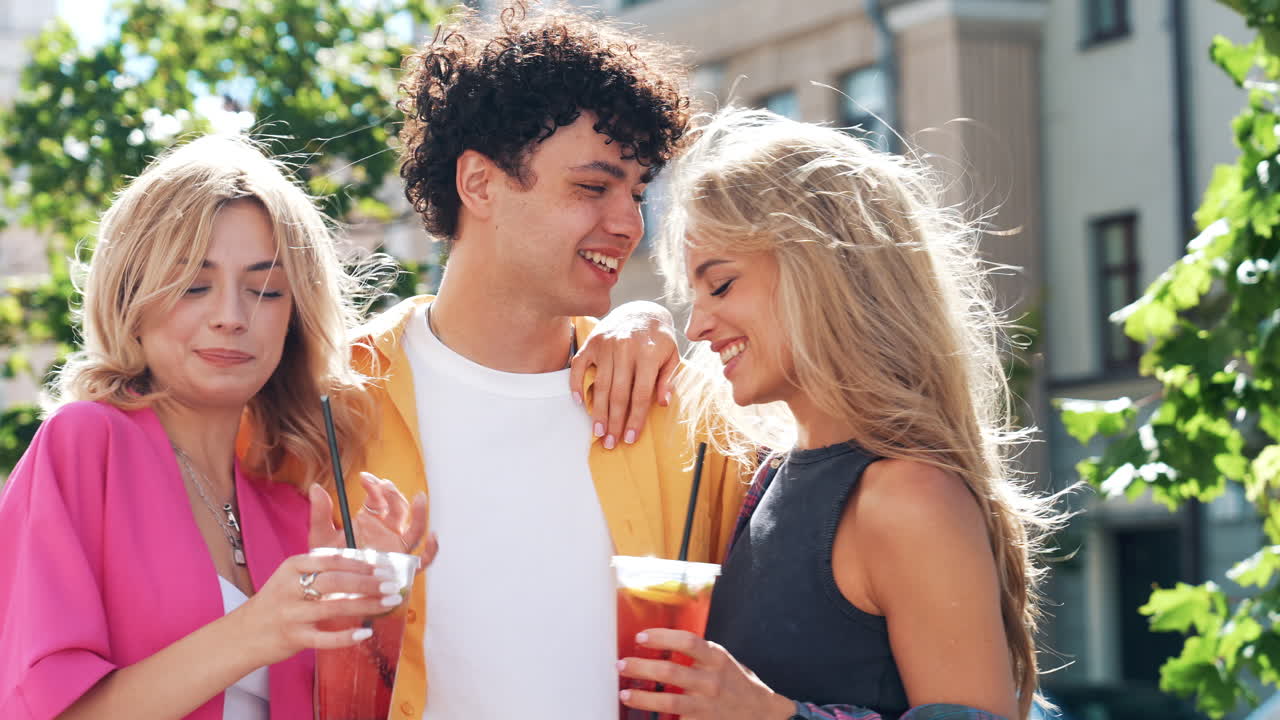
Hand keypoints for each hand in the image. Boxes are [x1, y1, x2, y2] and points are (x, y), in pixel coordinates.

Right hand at [234, 552, 399, 666]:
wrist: (243, 634)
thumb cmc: (276, 602)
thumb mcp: (290, 577)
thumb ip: (320, 568)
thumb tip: (362, 562)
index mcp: (291, 568)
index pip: (331, 560)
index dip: (360, 563)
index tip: (382, 567)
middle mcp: (290, 589)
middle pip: (336, 581)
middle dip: (368, 582)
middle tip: (392, 584)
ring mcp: (291, 614)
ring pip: (334, 608)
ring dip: (367, 605)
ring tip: (389, 603)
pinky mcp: (293, 638)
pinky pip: (325, 638)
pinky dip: (347, 636)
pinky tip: (366, 633)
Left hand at [308, 475, 433, 566]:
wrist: (332, 594)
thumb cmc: (329, 566)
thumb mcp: (321, 538)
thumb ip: (320, 514)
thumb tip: (315, 487)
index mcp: (369, 521)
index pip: (378, 498)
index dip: (374, 486)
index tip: (365, 478)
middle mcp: (386, 532)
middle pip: (398, 508)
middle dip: (393, 494)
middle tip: (384, 486)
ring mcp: (397, 548)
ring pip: (415, 527)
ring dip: (420, 512)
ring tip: (419, 498)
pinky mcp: (403, 567)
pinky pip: (423, 559)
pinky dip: (432, 549)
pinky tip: (433, 537)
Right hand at [569, 300, 678, 449]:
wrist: (642, 310)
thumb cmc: (658, 337)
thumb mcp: (672, 355)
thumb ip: (668, 378)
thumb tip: (662, 402)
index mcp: (648, 354)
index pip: (640, 394)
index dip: (635, 419)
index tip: (630, 438)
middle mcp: (625, 349)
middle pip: (618, 394)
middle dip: (614, 422)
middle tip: (610, 443)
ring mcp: (606, 345)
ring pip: (600, 385)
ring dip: (598, 412)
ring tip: (598, 432)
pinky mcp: (592, 342)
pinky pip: (579, 366)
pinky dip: (576, 384)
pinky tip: (579, 402)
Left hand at [617, 629, 795, 719]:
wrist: (760, 712)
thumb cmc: (736, 681)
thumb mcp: (721, 659)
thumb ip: (696, 652)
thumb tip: (658, 640)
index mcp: (717, 658)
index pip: (686, 641)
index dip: (661, 637)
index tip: (640, 637)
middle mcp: (712, 681)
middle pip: (670, 672)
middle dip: (640, 668)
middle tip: (621, 665)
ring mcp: (707, 705)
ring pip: (669, 702)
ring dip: (643, 698)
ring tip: (625, 693)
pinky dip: (656, 719)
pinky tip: (641, 716)